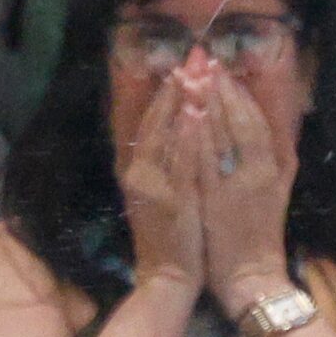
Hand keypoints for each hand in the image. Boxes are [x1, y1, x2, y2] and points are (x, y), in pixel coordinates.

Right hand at [116, 74, 207, 297]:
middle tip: (191, 57)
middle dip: (175, 87)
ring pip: (167, 135)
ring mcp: (155, 185)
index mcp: (138, 171)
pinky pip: (181, 161)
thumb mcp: (157, 198)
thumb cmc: (169, 240)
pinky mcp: (171, 199)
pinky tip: (197, 113)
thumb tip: (175, 134)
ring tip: (196, 74)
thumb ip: (162, 167)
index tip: (179, 66)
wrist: (168, 279)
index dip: (165, 94)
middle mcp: (141, 173)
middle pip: (156, 121)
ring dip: (182, 102)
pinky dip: (188, 136)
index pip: (150, 123)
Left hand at [199, 71, 295, 318]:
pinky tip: (187, 113)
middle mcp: (258, 170)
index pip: (255, 119)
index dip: (238, 92)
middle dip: (220, 87)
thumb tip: (272, 127)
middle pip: (238, 119)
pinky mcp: (217, 199)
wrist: (250, 278)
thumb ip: (278, 158)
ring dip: (206, 102)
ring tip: (192, 75)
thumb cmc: (260, 236)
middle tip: (203, 59)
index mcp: (274, 166)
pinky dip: (198, 134)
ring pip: (221, 134)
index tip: (222, 69)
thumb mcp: (279, 191)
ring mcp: (236, 184)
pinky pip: (206, 160)